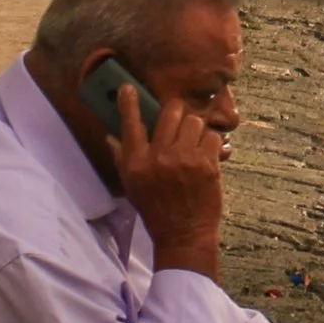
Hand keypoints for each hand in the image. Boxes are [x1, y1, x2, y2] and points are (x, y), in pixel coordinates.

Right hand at [107, 76, 223, 280]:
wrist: (183, 234)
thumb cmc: (155, 209)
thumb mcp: (132, 186)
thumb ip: (122, 158)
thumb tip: (111, 135)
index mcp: (137, 163)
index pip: (130, 125)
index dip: (128, 103)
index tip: (127, 88)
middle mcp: (158, 157)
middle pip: (171, 111)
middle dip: (177, 114)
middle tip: (179, 125)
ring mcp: (184, 159)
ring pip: (194, 121)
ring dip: (195, 130)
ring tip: (193, 146)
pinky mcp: (207, 164)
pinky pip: (212, 136)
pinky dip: (211, 145)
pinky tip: (206, 157)